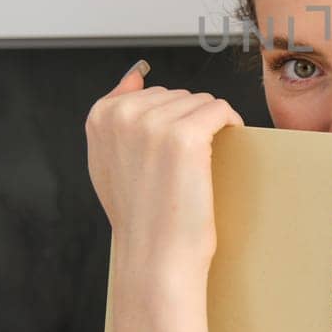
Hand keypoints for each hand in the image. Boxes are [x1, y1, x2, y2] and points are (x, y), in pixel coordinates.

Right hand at [85, 60, 242, 331]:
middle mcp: (122, 115)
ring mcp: (153, 123)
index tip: (167, 156)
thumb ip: (115, 117)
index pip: (150, 93)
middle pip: (178, 95)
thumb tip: (134, 75)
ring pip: (201, 102)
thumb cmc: (140, 216)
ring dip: (210, 128)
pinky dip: (230, 126)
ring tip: (197, 167)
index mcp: (100, 117)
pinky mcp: (186, 135)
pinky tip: (225, 149)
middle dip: (188, 124)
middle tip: (183, 169)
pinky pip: (221, 110)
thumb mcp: (109, 161)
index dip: (167, 123)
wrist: (156, 256)